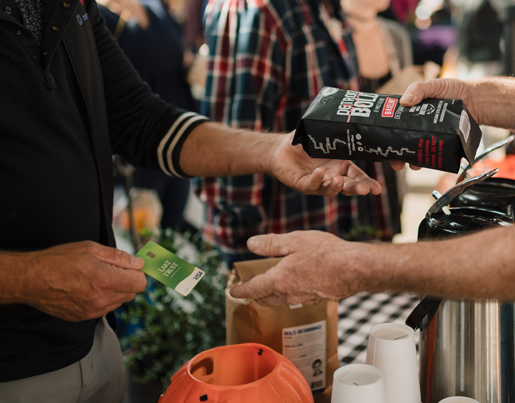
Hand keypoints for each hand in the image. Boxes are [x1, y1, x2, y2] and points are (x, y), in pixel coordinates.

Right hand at [18, 241, 145, 321]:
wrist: (32, 279)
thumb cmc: (59, 260)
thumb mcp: (90, 249)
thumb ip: (119, 257)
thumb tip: (139, 262)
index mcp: (106, 280)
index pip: (140, 283)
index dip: (138, 272)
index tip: (133, 266)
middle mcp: (102, 299)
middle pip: (132, 293)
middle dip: (128, 280)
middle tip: (112, 268)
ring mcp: (93, 311)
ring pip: (119, 301)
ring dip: (116, 290)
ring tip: (97, 277)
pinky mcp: (84, 317)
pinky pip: (105, 308)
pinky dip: (104, 298)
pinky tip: (89, 287)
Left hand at [230, 231, 371, 305]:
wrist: (356, 269)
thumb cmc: (326, 253)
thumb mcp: (294, 241)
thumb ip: (270, 244)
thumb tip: (250, 244)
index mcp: (279, 280)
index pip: (253, 289)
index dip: (240, 290)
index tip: (233, 291)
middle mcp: (289, 294)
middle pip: (265, 298)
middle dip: (254, 292)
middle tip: (250, 284)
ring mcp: (304, 298)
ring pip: (281, 299)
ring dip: (271, 293)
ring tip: (270, 282)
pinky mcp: (318, 298)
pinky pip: (296, 298)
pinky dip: (288, 293)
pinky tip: (295, 282)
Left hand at [270, 132, 381, 196]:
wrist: (281, 149)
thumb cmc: (305, 142)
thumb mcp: (324, 135)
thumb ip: (337, 130)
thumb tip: (354, 115)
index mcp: (340, 166)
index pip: (357, 177)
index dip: (367, 183)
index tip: (377, 189)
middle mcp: (331, 177)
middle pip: (347, 186)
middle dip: (356, 188)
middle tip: (364, 190)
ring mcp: (318, 183)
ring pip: (330, 190)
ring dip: (336, 187)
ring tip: (339, 180)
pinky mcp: (302, 184)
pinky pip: (311, 184)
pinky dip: (316, 180)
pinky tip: (320, 172)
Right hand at [391, 78, 475, 171]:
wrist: (475, 100)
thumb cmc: (452, 90)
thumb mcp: (432, 85)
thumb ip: (418, 89)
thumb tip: (404, 102)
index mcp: (409, 114)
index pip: (392, 125)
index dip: (385, 134)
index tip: (381, 141)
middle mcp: (416, 127)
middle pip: (400, 143)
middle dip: (395, 154)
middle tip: (395, 161)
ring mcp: (427, 136)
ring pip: (414, 151)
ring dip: (410, 160)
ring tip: (410, 164)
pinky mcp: (439, 143)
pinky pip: (430, 154)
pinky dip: (426, 161)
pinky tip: (424, 163)